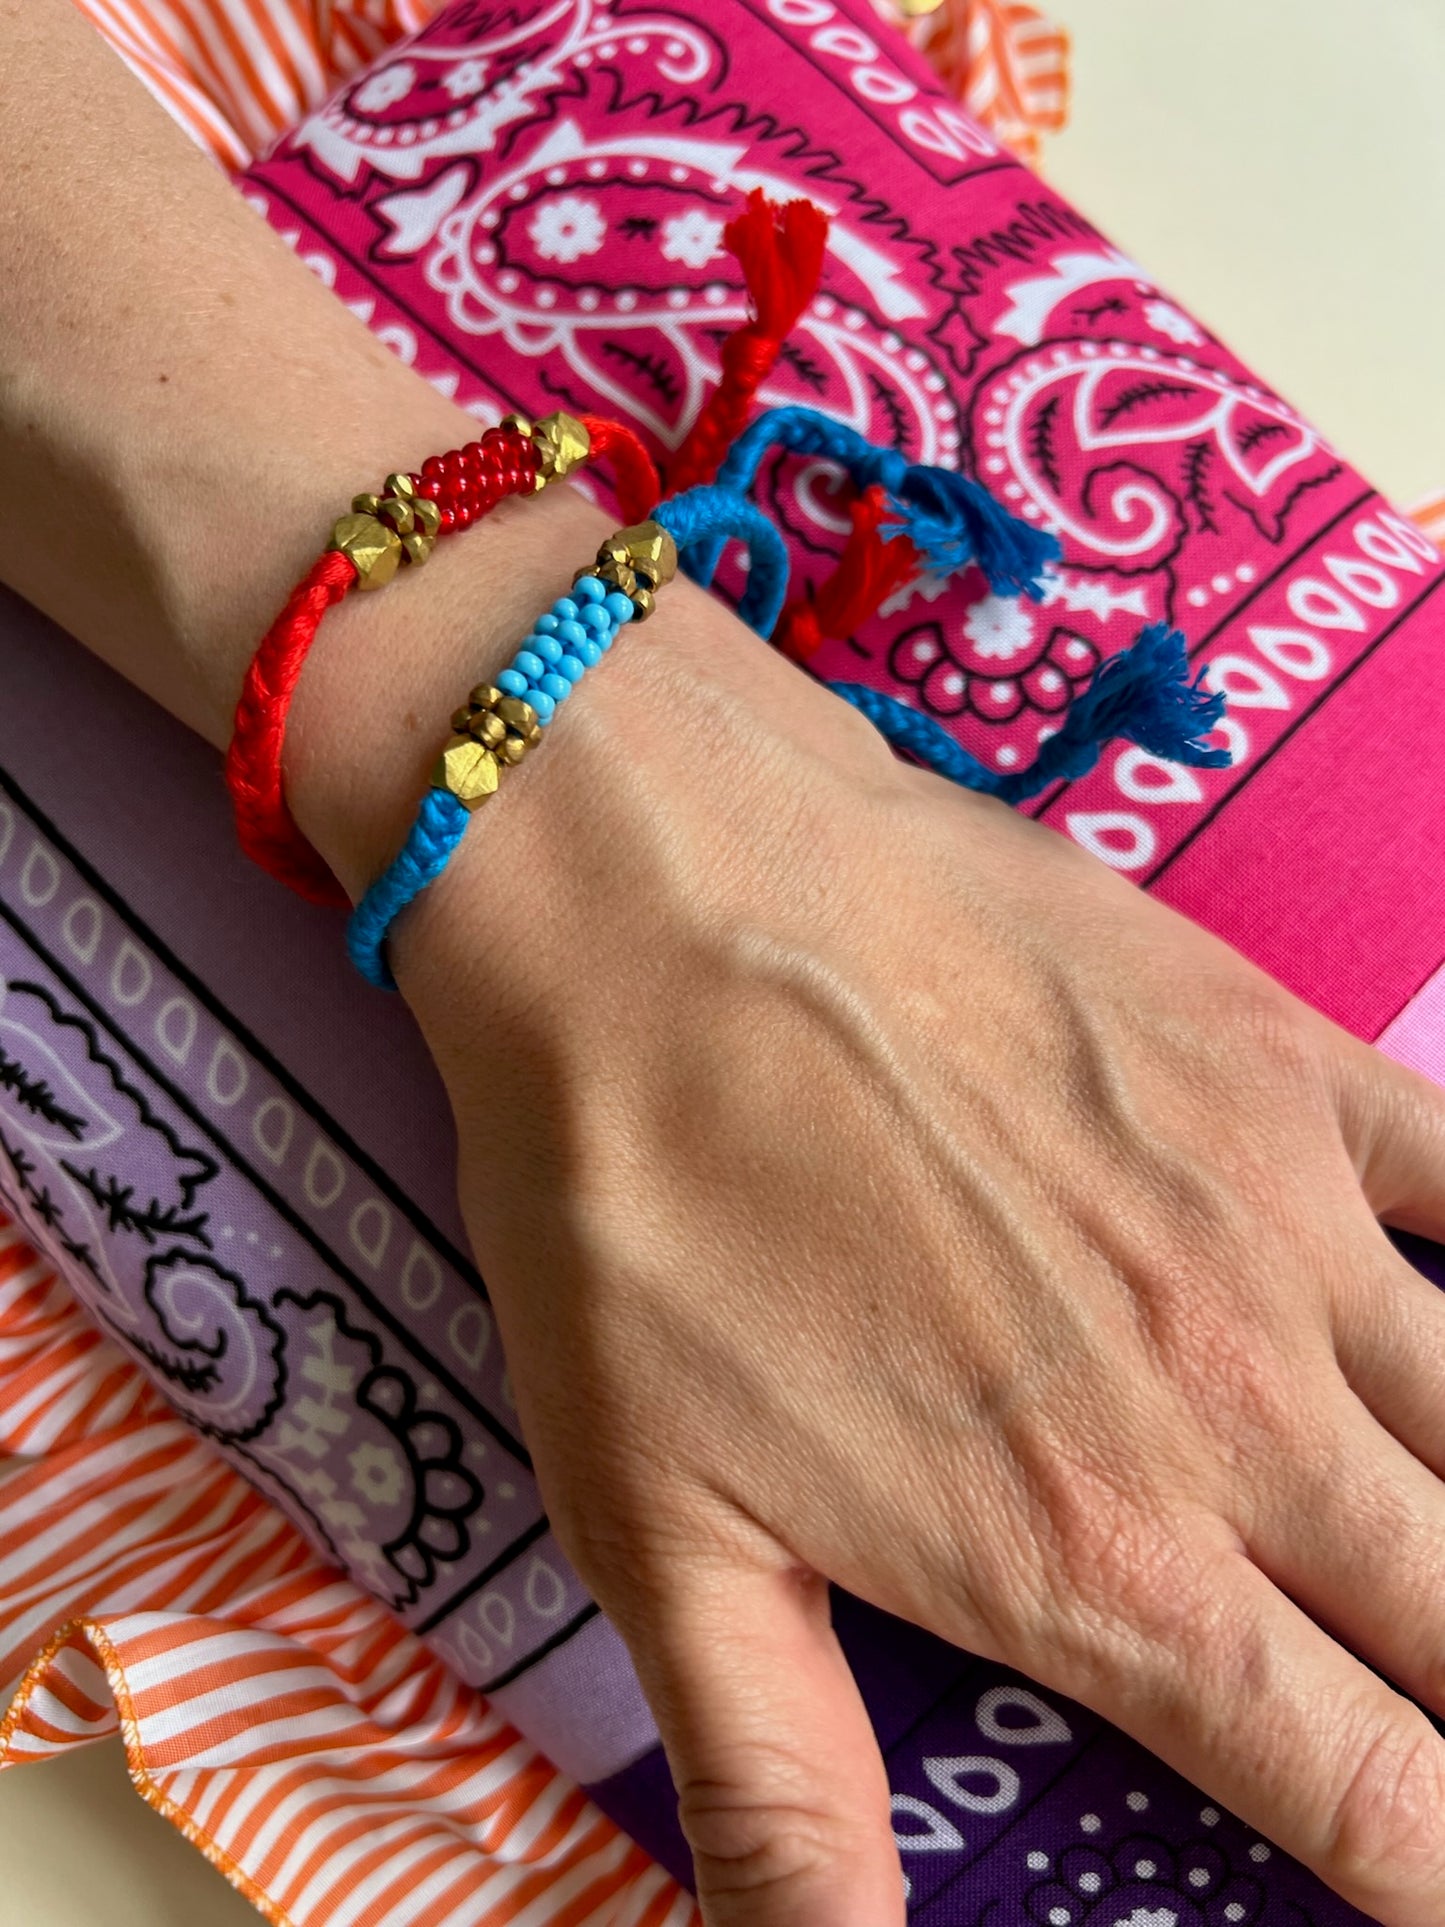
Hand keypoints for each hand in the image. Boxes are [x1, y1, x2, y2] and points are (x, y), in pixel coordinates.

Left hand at [353, 580, 1444, 1926]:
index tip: (1431, 1860)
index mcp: (1097, 1558)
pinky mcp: (1276, 1062)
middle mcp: (1237, 1408)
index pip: (1368, 1791)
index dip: (1431, 1859)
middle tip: (1442, 1703)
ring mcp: (1282, 1220)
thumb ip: (775, 1781)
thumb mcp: (655, 1526)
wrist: (660, 900)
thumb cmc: (638, 1203)